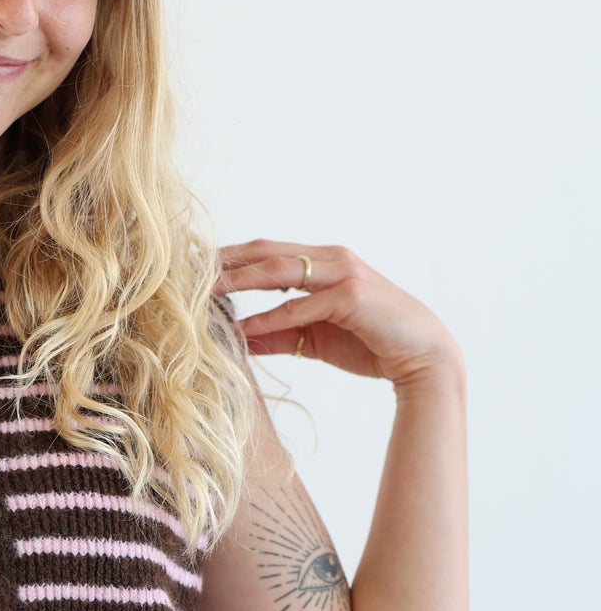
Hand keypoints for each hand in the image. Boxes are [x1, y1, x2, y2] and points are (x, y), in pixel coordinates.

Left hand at [215, 240, 462, 385]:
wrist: (424, 358)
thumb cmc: (371, 344)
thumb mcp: (314, 338)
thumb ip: (277, 334)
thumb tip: (237, 339)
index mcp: (324, 262)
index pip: (267, 252)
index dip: (230, 258)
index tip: (194, 270)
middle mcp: (332, 259)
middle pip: (266, 252)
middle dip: (225, 261)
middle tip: (185, 272)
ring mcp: (344, 273)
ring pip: (278, 270)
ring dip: (237, 281)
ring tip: (202, 294)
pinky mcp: (352, 296)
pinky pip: (301, 305)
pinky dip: (269, 317)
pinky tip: (242, 328)